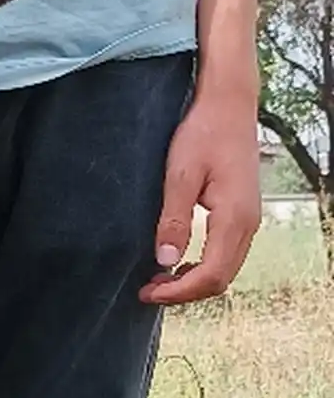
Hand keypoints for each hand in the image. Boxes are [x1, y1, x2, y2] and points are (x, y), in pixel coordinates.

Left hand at [140, 91, 262, 305]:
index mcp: (234, 218)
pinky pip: (227, 253)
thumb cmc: (203, 133)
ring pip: (225, 269)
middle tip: (147, 290)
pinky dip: (203, 265)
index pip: (210, 275)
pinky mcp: (243, 213)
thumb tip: (165, 261)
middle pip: (220, 279)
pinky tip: (178, 260)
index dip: (178, 292)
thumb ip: (174, 219)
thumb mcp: (181, 175)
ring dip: (193, 280)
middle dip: (184, 292)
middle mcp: (249, 224)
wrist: (229, 105)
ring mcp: (250, 219)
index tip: (147, 292)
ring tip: (158, 279)